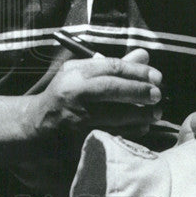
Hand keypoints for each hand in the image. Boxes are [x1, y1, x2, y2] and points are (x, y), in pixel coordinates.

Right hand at [30, 48, 161, 151]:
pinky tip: (142, 126)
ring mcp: (76, 119)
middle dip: (140, 91)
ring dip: (141, 114)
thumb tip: (144, 56)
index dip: (138, 71)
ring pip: (115, 116)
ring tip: (155, 112)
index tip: (157, 76)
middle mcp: (74, 95)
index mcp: (75, 74)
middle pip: (113, 89)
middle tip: (158, 94)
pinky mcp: (80, 140)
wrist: (36, 126)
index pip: (111, 67)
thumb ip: (113, 66)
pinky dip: (132, 131)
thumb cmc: (64, 95)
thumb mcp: (82, 74)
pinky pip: (113, 135)